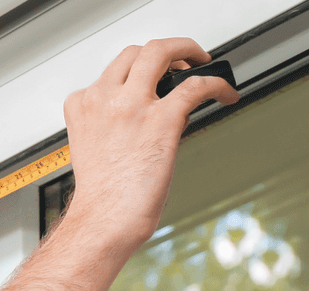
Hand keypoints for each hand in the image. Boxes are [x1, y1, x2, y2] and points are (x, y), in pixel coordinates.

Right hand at [61, 38, 238, 247]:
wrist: (103, 222)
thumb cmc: (102, 199)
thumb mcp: (95, 150)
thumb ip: (115, 126)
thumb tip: (155, 117)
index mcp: (83, 107)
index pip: (111, 73)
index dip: (136, 73)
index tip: (153, 79)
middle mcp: (105, 100)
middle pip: (136, 52)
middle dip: (162, 52)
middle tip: (181, 62)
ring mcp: (132, 106)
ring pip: (161, 52)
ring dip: (186, 51)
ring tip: (202, 62)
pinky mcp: (162, 120)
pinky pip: (196, 86)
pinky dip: (217, 84)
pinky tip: (225, 93)